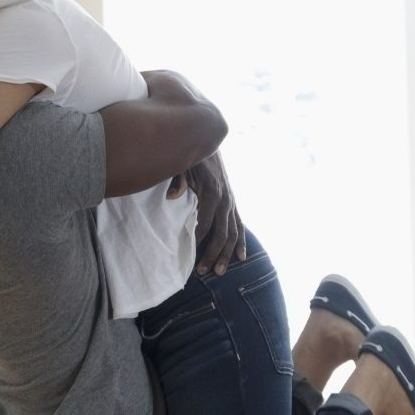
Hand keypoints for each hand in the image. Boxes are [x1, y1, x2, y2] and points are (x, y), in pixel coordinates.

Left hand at [169, 153, 247, 275]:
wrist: (209, 142)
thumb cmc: (192, 157)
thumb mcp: (182, 166)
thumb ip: (178, 181)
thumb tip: (172, 196)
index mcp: (213, 192)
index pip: (206, 223)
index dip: (199, 241)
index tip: (190, 256)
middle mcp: (226, 200)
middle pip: (222, 234)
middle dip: (213, 255)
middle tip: (203, 272)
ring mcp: (231, 203)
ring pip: (233, 234)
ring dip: (226, 254)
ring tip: (219, 272)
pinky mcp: (233, 204)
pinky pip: (240, 226)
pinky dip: (241, 242)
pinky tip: (241, 257)